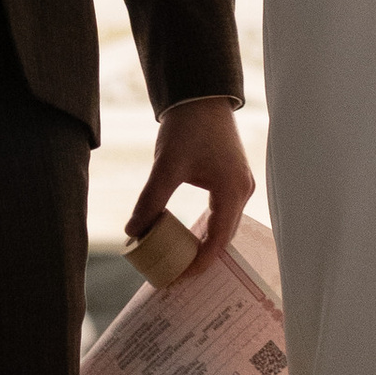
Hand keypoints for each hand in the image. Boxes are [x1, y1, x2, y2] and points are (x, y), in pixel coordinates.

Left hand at [125, 98, 255, 265]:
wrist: (200, 96)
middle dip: (204, 257)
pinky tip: (192, 234)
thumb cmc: (188, 127)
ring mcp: (241, 183)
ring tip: (185, 259)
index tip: (182, 278)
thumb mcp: (166, 166)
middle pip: (225, 235)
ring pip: (226, 224)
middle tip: (180, 274)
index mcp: (231, 190)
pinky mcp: (234, 177)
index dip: (201, 262)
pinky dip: (210, 227)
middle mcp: (243, 190)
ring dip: (207, 242)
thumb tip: (133, 232)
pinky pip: (225, 211)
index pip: (218, 239)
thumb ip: (150, 201)